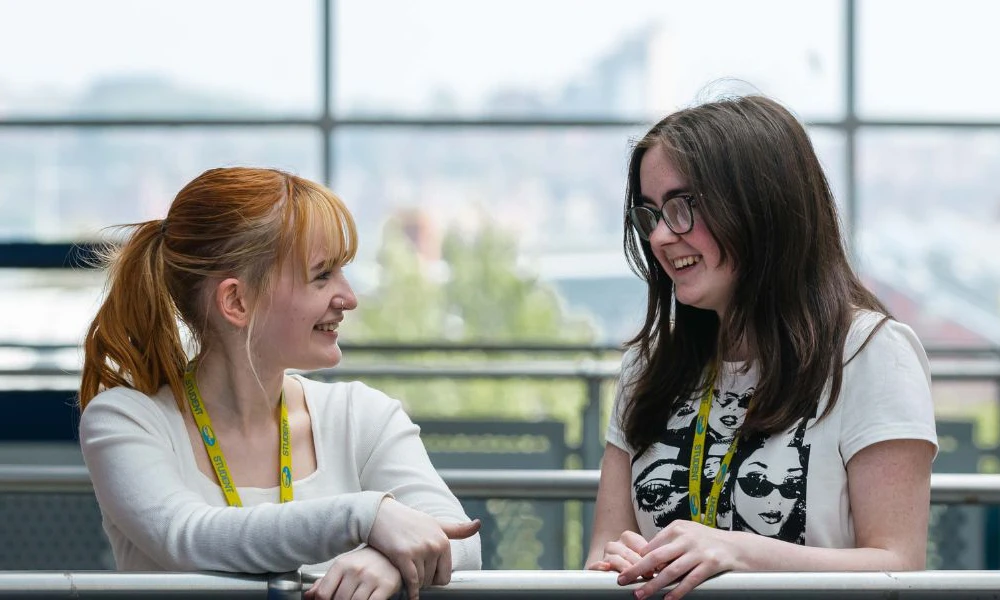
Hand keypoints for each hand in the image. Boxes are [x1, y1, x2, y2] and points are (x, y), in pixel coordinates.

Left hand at [305, 546, 401, 599]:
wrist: (391, 553)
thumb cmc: (365, 562)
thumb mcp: (343, 567)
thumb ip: (325, 582)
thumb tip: (309, 596)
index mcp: (341, 565)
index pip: (323, 593)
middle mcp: (355, 570)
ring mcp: (371, 578)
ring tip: (355, 599)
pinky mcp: (386, 586)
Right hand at [367, 497, 480, 599]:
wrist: (381, 514)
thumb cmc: (408, 520)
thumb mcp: (435, 523)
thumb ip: (457, 529)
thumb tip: (478, 524)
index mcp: (443, 541)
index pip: (445, 575)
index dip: (435, 579)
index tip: (426, 575)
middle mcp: (434, 545)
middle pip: (432, 581)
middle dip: (423, 581)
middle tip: (414, 574)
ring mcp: (420, 551)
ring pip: (421, 582)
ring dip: (414, 584)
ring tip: (406, 574)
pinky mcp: (404, 556)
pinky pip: (412, 582)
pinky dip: (411, 592)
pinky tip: (409, 596)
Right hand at [586, 530, 653, 577]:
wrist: (621, 567)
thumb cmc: (639, 564)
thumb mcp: (647, 557)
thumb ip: (654, 557)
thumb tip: (666, 563)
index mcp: (627, 538)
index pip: (637, 543)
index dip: (647, 555)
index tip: (657, 566)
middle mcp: (615, 545)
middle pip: (626, 552)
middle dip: (638, 564)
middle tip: (649, 574)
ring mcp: (605, 556)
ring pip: (612, 558)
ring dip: (624, 567)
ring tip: (632, 575)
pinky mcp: (595, 567)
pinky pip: (594, 565)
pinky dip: (599, 567)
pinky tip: (606, 568)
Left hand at [617, 520, 746, 599]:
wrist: (739, 547)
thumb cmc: (709, 542)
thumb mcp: (688, 534)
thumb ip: (669, 543)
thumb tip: (646, 558)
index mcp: (677, 528)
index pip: (652, 546)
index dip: (638, 561)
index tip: (626, 572)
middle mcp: (686, 537)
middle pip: (656, 557)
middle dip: (637, 571)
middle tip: (622, 581)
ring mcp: (699, 551)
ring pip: (671, 571)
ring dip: (653, 585)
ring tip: (641, 594)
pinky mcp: (711, 563)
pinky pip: (690, 580)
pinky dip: (678, 591)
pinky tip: (668, 599)